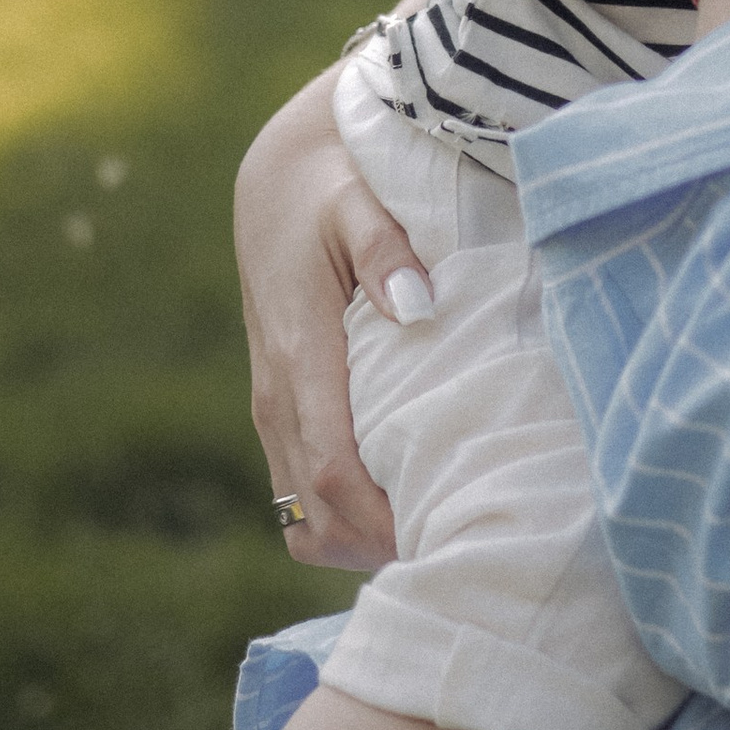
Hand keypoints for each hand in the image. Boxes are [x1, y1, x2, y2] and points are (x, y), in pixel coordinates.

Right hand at [235, 68, 409, 571]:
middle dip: (378, 547)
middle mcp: (276, 396)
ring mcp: (271, 410)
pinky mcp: (277, 414)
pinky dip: (340, 518)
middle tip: (458, 546)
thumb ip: (388, 251)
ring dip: (358, 540)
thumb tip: (418, 308)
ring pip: (302, 517)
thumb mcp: (360, 201)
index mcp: (300, 355)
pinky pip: (298, 495)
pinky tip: (399, 501)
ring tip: (433, 530)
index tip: (443, 536)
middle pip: (316, 516)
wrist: (276, 182)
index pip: (332, 471)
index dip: (380, 522)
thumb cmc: (332, 187)